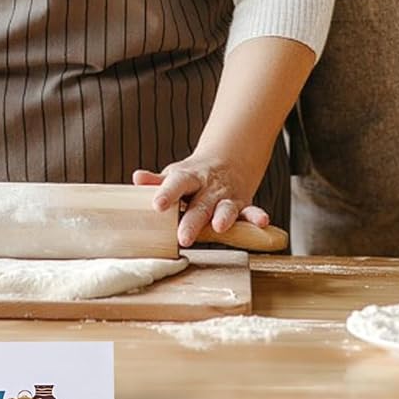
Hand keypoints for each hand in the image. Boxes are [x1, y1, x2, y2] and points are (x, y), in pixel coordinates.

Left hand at [133, 161, 270, 248]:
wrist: (227, 160)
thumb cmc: (193, 176)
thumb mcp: (175, 175)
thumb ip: (157, 181)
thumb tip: (136, 178)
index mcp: (188, 178)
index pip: (175, 184)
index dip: (166, 193)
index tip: (157, 205)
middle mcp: (208, 188)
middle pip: (199, 204)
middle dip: (192, 221)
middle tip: (183, 238)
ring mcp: (226, 196)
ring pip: (226, 207)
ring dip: (224, 217)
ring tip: (219, 227)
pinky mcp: (242, 205)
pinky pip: (251, 211)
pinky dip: (257, 216)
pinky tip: (262, 222)